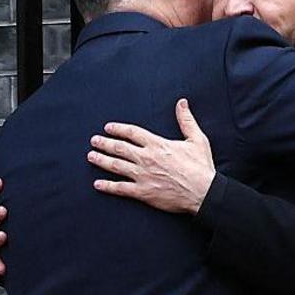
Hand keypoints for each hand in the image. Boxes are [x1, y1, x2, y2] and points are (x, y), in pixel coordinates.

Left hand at [88, 99, 215, 214]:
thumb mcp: (197, 139)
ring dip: (101, 160)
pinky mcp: (143, 192)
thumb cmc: (200, 166)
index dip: (118, 129)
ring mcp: (142, 176)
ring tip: (91, 156)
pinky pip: (120, 188)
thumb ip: (186, 120)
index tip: (108, 128)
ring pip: (116, 166)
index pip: (132, 133)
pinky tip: (97, 184)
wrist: (203, 192)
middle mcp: (146, 158)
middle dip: (104, 143)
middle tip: (93, 140)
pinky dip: (107, 186)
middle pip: (120, 148)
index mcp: (157, 144)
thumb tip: (182, 103)